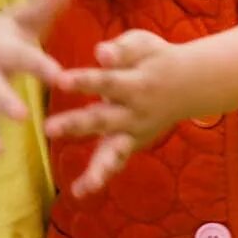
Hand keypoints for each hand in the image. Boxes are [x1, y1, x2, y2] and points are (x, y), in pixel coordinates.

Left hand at [44, 28, 181, 196]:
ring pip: (114, 151)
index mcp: (136, 83)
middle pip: (103, 120)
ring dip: (98, 168)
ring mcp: (135, 132)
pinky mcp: (132, 145)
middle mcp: (135, 112)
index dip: (85, 81)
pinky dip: (100, 178)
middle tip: (48, 128)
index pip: (106, 81)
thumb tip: (100, 53)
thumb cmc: (156, 58)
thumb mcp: (143, 44)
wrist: (189, 83)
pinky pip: (115, 163)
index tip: (60, 81)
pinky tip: (78, 192)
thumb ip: (121, 49)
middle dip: (76, 125)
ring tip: (85, 185)